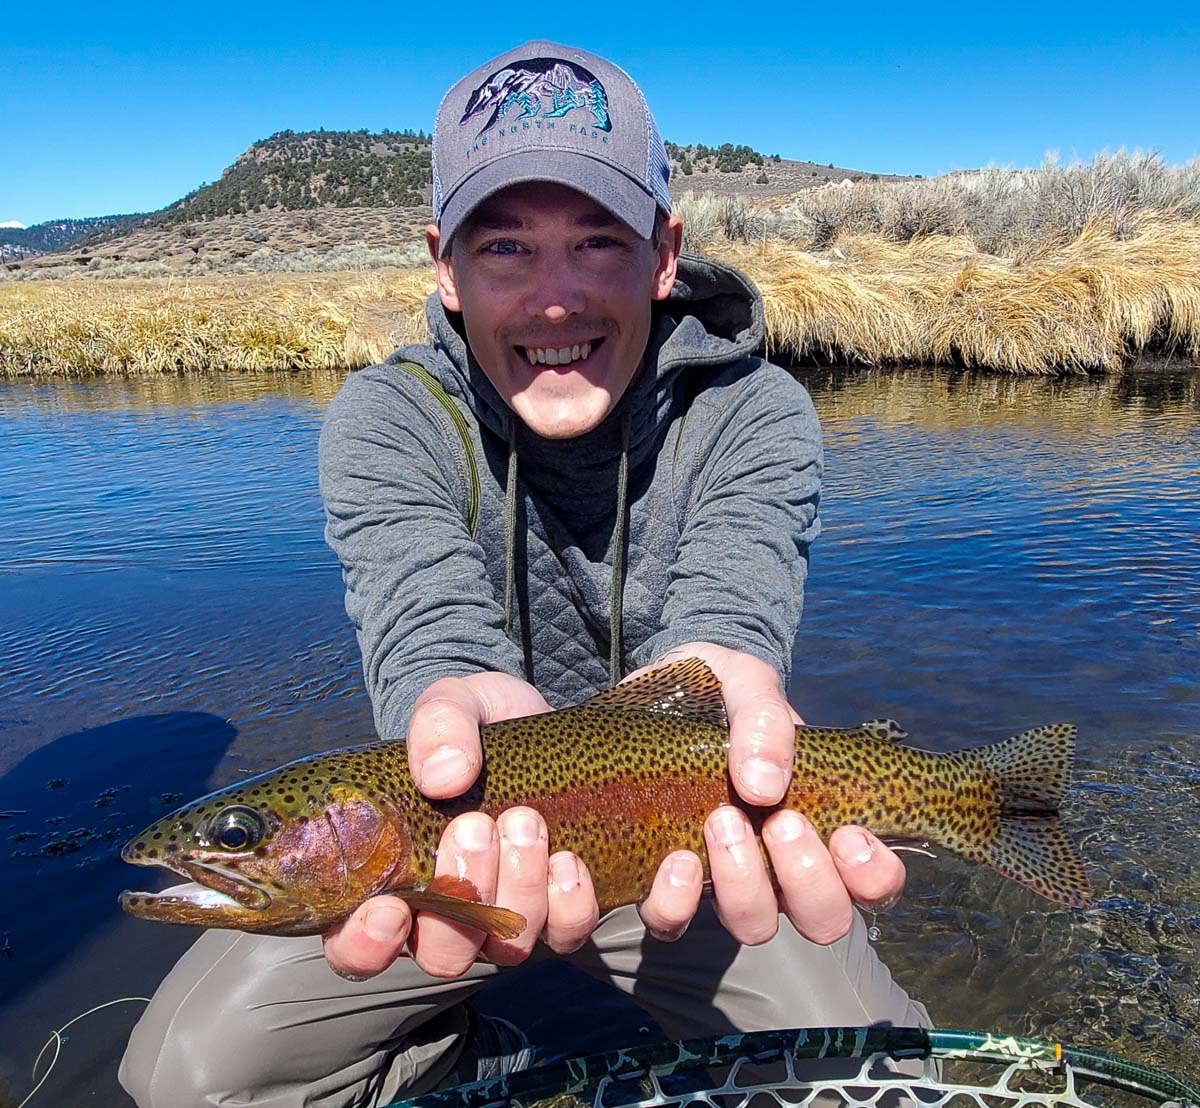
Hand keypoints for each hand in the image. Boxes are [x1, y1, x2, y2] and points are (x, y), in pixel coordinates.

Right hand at [322, 672, 599, 979]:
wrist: (537, 721)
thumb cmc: (474, 725)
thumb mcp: (450, 703)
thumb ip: (437, 725)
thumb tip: (441, 775)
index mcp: (390, 876)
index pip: (357, 946)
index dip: (367, 945)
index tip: (391, 907)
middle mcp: (444, 912)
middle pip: (442, 955)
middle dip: (460, 900)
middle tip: (474, 826)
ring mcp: (502, 916)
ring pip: (505, 950)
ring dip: (517, 890)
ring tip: (525, 821)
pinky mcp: (558, 906)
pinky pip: (566, 934)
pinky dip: (569, 902)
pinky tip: (568, 856)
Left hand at [632, 644, 905, 945]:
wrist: (651, 688)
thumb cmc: (718, 688)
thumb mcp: (745, 682)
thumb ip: (765, 720)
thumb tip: (762, 784)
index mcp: (819, 820)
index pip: (873, 881)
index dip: (872, 876)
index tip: (849, 835)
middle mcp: (780, 863)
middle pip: (822, 918)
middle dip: (806, 879)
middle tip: (778, 822)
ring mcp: (724, 879)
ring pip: (754, 926)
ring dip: (743, 885)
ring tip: (719, 821)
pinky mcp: (662, 882)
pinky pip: (670, 922)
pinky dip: (670, 903)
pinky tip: (661, 860)